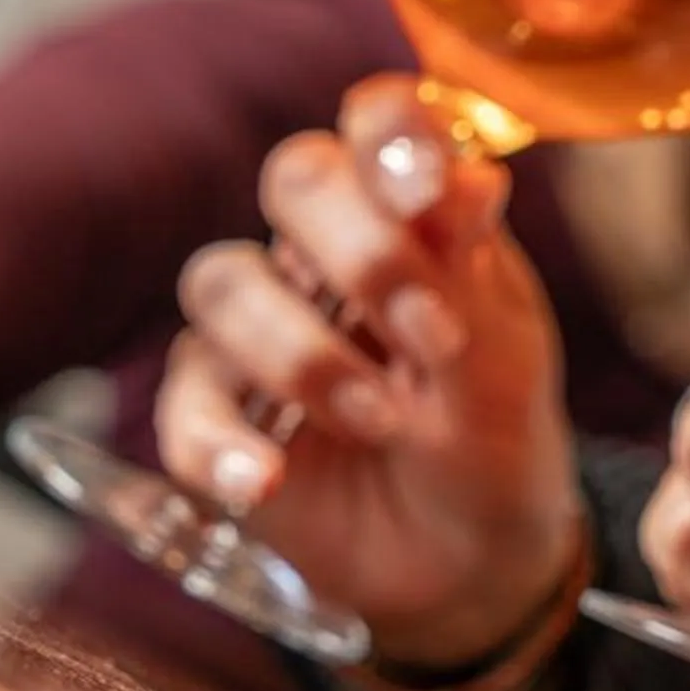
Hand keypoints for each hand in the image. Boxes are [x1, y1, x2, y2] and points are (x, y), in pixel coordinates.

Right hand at [154, 76, 582, 670]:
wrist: (468, 566)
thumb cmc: (494, 439)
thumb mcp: (507, 361)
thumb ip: (473, 273)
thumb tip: (470, 173)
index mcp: (409, 216)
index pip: (378, 124)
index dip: (391, 134)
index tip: (427, 189)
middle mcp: (322, 253)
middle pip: (294, 180)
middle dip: (357, 247)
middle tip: (430, 335)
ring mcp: (261, 331)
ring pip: (224, 282)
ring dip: (304, 353)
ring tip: (383, 422)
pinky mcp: (215, 417)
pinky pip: (182, 406)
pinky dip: (220, 444)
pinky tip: (266, 479)